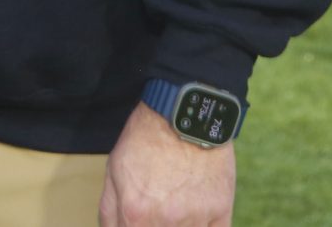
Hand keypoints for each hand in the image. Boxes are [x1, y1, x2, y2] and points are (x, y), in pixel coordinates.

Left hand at [99, 103, 235, 226]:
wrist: (184, 115)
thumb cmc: (146, 139)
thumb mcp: (114, 170)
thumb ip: (110, 210)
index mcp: (136, 214)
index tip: (137, 220)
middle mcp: (166, 222)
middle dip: (155, 225)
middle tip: (156, 210)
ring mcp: (196, 219)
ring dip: (179, 226)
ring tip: (174, 206)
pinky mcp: (221, 212)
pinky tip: (194, 215)